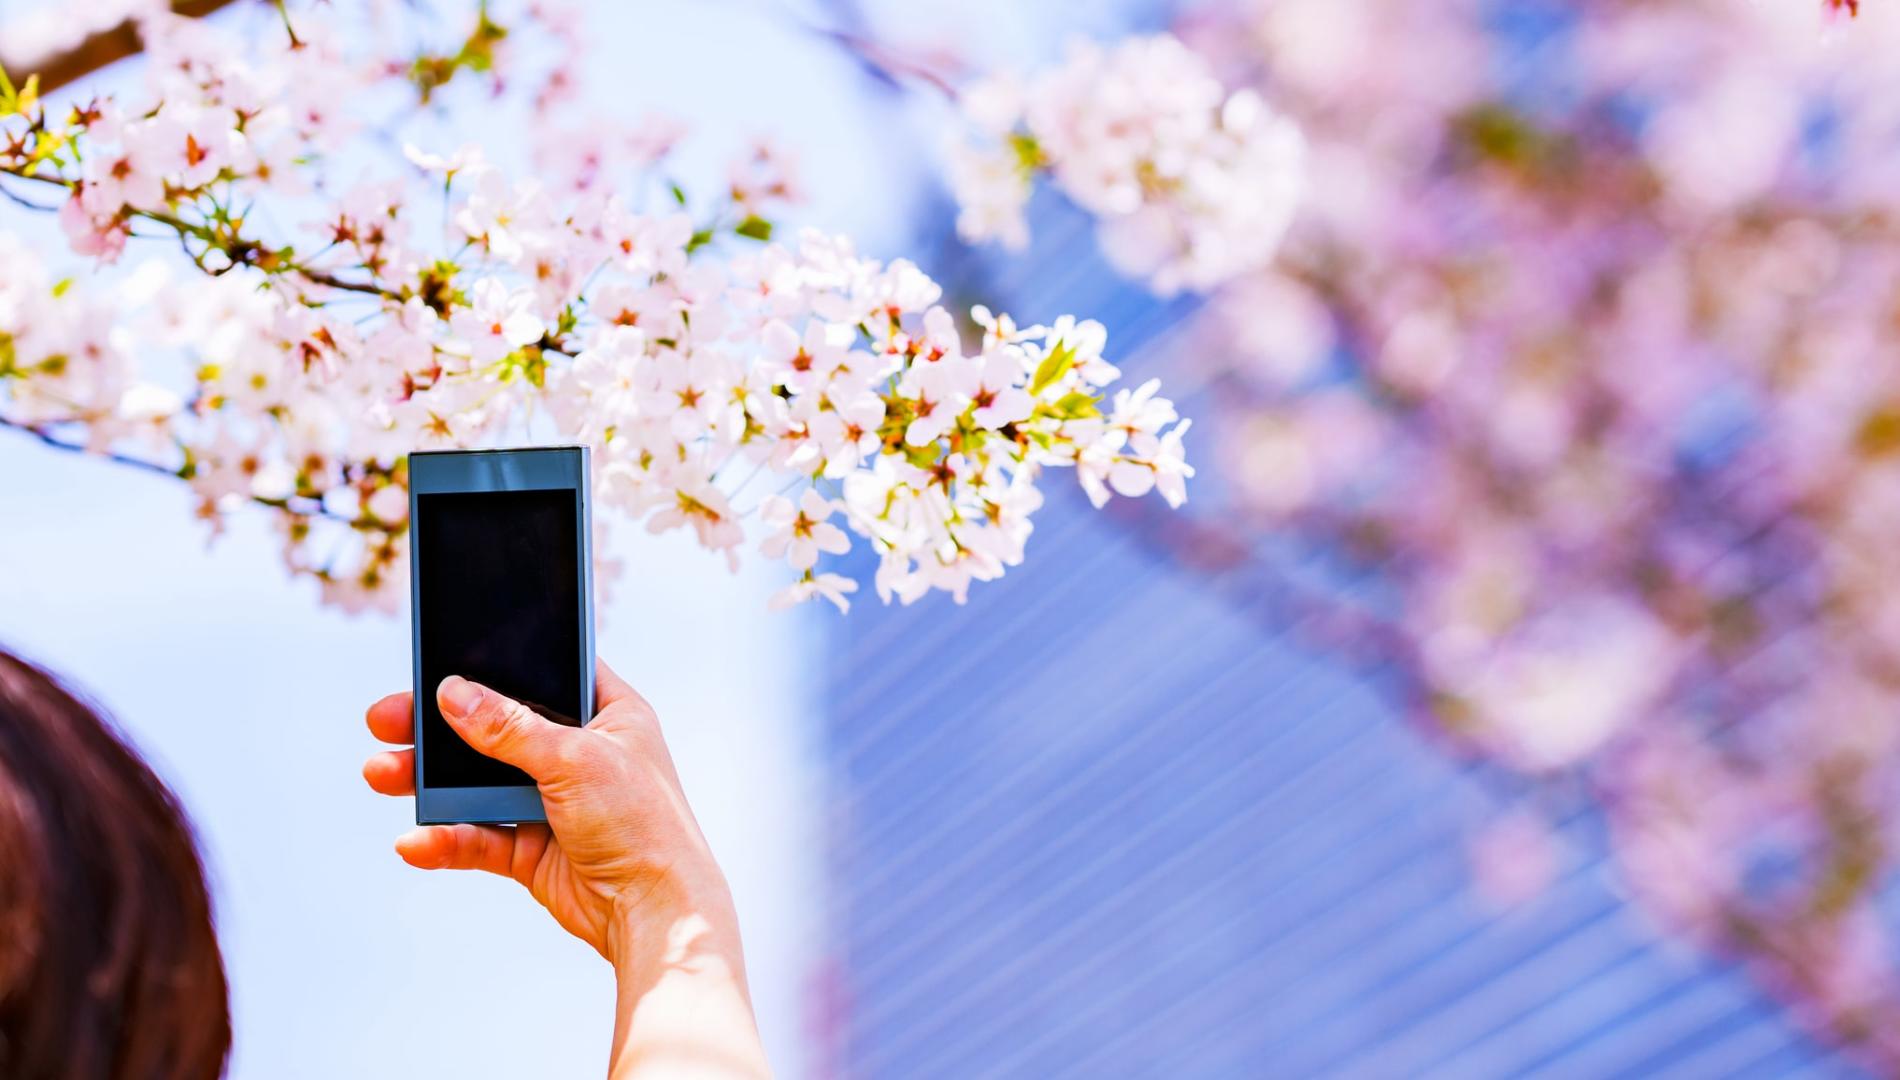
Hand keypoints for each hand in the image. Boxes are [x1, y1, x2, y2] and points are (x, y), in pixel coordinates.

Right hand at [363, 663, 770, 1077]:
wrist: (656, 913)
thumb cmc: (640, 823)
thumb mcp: (574, 759)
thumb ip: (509, 727)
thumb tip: (452, 694)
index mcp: (607, 713)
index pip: (545, 671)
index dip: (496, 662)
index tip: (440, 657)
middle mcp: (578, 752)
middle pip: (495, 728)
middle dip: (437, 727)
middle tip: (384, 719)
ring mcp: (553, 801)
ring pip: (476, 782)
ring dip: (428, 780)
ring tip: (380, 773)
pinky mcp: (532, 848)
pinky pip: (479, 836)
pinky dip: (446, 838)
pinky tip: (415, 842)